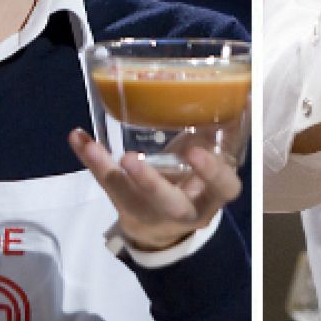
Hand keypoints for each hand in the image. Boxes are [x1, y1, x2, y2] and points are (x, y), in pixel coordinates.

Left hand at [69, 130, 241, 251]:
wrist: (165, 226)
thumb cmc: (196, 184)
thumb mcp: (213, 166)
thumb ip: (224, 136)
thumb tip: (244, 93)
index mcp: (211, 197)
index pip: (221, 189)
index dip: (211, 174)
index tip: (196, 153)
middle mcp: (181, 210)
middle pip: (168, 203)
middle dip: (151, 184)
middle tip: (132, 160)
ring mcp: (148, 211)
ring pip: (127, 196)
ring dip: (108, 170)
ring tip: (92, 147)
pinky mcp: (123, 205)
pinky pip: (105, 183)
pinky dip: (89, 158)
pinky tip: (77, 137)